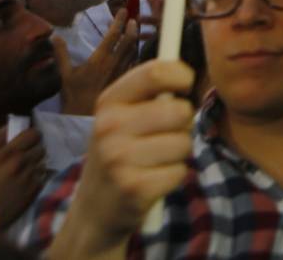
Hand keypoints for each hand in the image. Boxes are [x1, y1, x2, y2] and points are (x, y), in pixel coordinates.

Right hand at [0, 127, 46, 225]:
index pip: (32, 134)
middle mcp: (23, 163)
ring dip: (36, 163)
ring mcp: (31, 177)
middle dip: (34, 149)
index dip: (31, 135)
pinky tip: (27, 181)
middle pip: (41, 147)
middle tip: (25, 155)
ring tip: (25, 169)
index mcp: (7, 154)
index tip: (27, 139)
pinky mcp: (35, 190)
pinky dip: (38, 176)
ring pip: (43, 161)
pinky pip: (43, 176)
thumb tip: (7, 128)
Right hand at [58, 9, 138, 115]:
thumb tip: (55, 36)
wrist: (84, 118)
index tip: (122, 10)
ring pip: (134, 50)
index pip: (113, 35)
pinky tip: (133, 50)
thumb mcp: (64, 74)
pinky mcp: (126, 80)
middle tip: (132, 18)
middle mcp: (114, 64)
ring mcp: (122, 72)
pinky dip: (135, 52)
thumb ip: (61, 54)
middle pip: (130, 40)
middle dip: (132, 26)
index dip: (119, 20)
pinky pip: (135, 62)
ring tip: (134, 30)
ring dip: (135, 38)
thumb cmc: (73, 96)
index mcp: (99, 60)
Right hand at [60, 60, 194, 254]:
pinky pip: (180, 171)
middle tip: (166, 134)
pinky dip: (173, 176)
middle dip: (184, 123)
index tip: (185, 87)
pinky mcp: (134, 188)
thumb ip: (151, 92)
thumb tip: (187, 72)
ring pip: (184, 142)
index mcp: (108, 102)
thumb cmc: (120, 152)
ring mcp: (119, 159)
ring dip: (179, 153)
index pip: (156, 72)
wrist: (95, 209)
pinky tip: (153, 180)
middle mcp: (109, 127)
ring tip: (155, 160)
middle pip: (180, 110)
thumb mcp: (122, 116)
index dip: (182, 76)